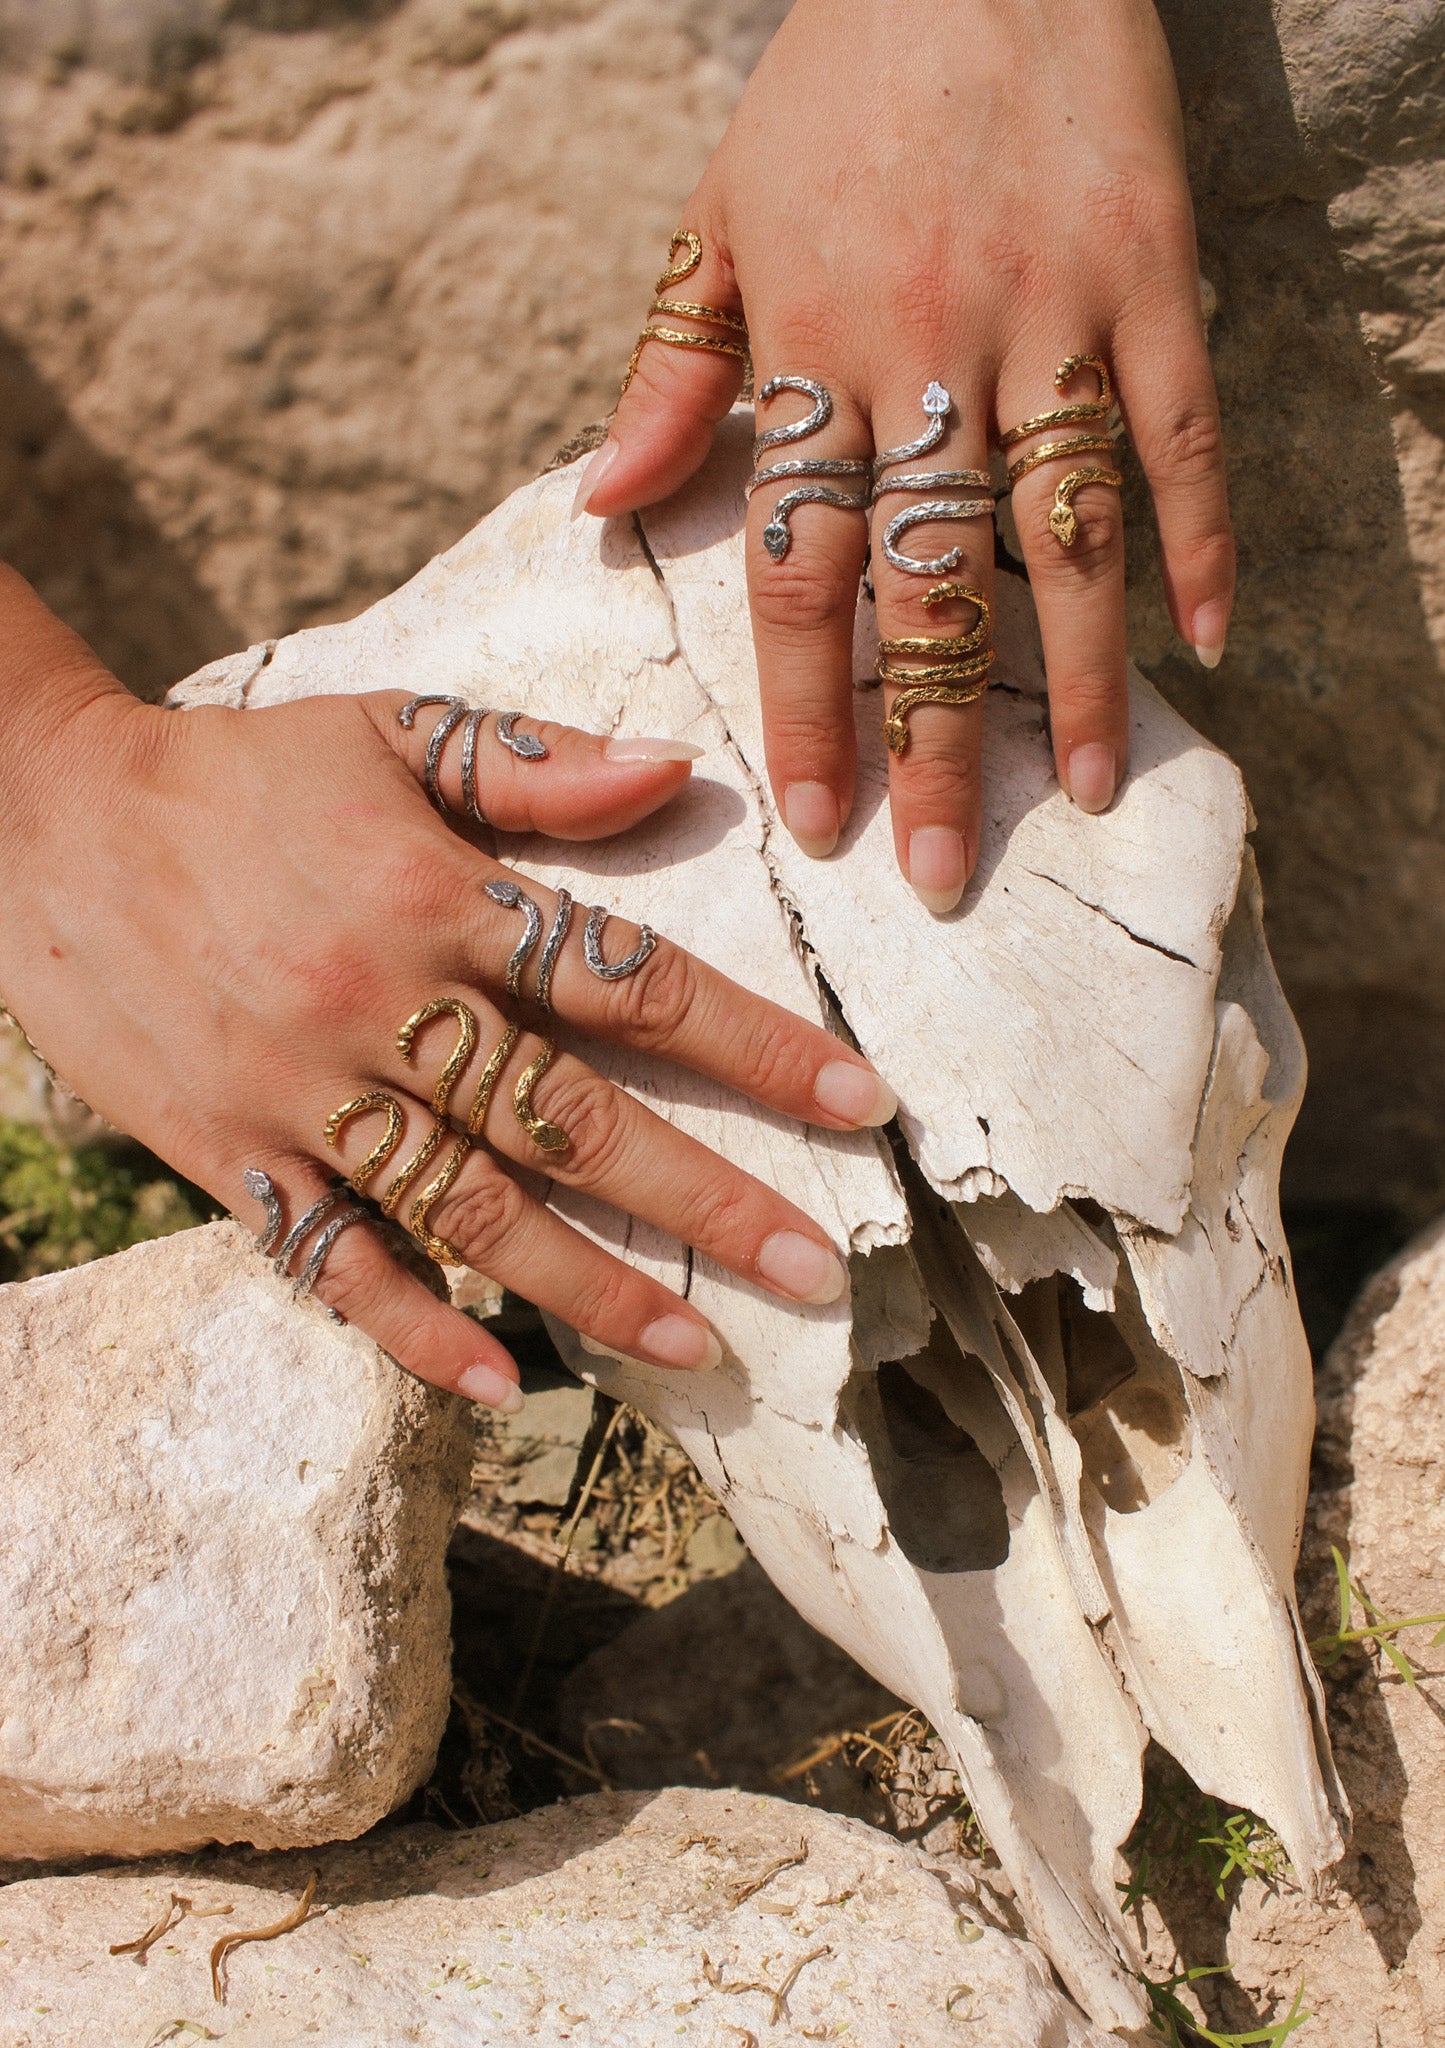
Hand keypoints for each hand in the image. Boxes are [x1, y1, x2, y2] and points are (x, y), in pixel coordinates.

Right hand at [0, 570, 894, 1410]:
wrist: (35, 823)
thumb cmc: (234, 774)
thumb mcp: (381, 733)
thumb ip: (531, 765)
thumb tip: (677, 772)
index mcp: (436, 896)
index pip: (630, 981)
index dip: (755, 1043)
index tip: (859, 1104)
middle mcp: (381, 1004)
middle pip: (572, 1117)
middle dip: (705, 1200)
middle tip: (816, 1272)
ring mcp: (303, 1093)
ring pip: (470, 1207)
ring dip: (591, 1286)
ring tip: (702, 1347)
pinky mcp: (233, 1156)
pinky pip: (328, 1260)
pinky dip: (409, 1326)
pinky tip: (498, 1385)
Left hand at [575, 0, 1232, 912]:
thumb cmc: (832, 84)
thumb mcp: (720, 214)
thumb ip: (670, 373)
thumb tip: (607, 513)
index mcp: (817, 348)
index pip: (804, 567)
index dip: (810, 705)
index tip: (821, 821)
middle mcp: (935, 351)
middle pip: (935, 584)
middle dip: (937, 740)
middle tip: (942, 872)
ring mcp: (1057, 316)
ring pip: (1071, 534)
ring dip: (1084, 679)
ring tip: (1092, 795)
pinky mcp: (1155, 277)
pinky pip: (1182, 432)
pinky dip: (1201, 537)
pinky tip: (1208, 642)